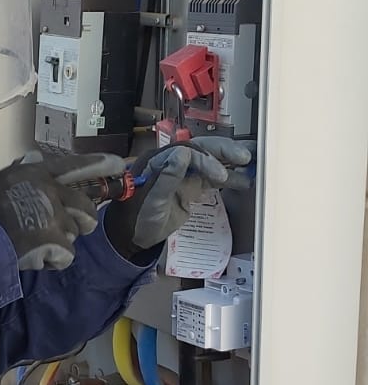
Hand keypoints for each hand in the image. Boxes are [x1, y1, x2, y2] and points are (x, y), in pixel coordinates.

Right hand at [0, 150, 126, 270]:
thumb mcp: (0, 181)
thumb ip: (22, 172)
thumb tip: (34, 159)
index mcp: (37, 174)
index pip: (74, 166)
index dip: (98, 165)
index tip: (120, 165)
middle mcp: (51, 192)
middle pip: (86, 208)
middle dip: (82, 222)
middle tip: (63, 230)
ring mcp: (54, 216)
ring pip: (75, 234)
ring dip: (59, 243)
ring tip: (33, 244)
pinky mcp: (55, 241)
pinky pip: (66, 256)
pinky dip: (52, 261)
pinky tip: (32, 257)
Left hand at [105, 137, 252, 255]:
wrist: (131, 236)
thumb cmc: (136, 219)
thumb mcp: (151, 202)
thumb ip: (167, 178)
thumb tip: (184, 154)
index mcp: (159, 160)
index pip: (188, 152)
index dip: (207, 161)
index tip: (221, 175)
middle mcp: (173, 162)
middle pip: (202, 149)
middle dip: (224, 151)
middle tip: (245, 157)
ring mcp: (183, 173)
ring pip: (210, 161)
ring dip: (230, 162)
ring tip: (252, 165)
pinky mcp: (190, 186)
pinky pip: (211, 178)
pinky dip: (228, 178)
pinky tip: (244, 181)